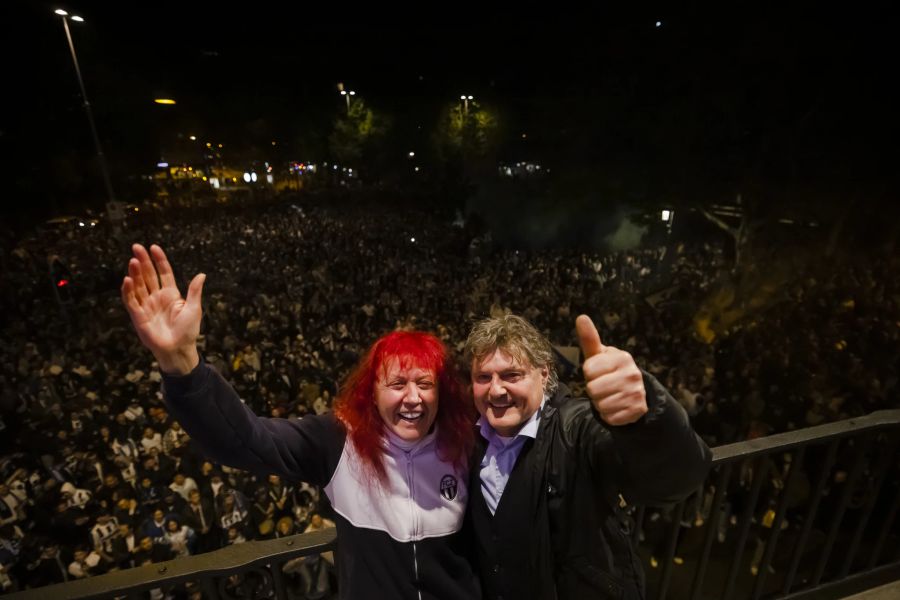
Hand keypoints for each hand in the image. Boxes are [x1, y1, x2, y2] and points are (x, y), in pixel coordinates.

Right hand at [121, 244, 204, 374]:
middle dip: (143, 261)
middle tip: (137, 247)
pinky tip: (127, 279)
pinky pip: (131, 300)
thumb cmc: (188, 331)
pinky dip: (128, 290)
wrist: (178, 349)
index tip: (154, 247)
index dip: (159, 260)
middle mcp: (157, 297)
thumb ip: (194, 291)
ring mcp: (146, 305)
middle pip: (148, 276)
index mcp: (171, 294)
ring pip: (138, 285)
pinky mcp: (138, 316)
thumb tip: (202, 274)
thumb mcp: (194, 309)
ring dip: (135, 273)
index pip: (164, 273)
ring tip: (133, 260)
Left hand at [575, 314, 647, 425]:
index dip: (589, 373)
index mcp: (622, 357)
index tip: (599, 372)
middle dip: (594, 390)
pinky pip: (609, 417)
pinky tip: (616, 407)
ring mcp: (636, 393)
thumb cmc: (609, 370)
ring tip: (610, 396)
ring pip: (600, 405)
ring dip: (600, 404)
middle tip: (604, 386)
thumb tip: (581, 317)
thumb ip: (589, 338)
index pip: (588, 370)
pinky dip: (609, 415)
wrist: (633, 392)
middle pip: (593, 389)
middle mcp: (633, 374)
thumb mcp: (599, 355)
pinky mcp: (637, 410)